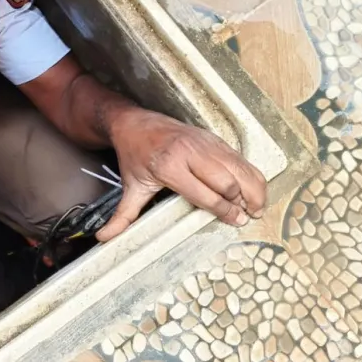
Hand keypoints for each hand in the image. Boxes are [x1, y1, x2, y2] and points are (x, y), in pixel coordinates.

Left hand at [96, 108, 265, 241]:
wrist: (134, 123)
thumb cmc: (134, 156)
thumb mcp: (130, 187)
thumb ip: (123, 216)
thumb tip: (104, 237)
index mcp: (169, 167)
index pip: (205, 194)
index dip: (225, 210)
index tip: (236, 221)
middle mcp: (190, 153)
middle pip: (227, 181)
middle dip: (241, 202)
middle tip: (246, 217)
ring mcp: (204, 143)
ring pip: (239, 167)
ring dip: (252, 188)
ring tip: (257, 207)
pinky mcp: (213, 138)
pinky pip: (240, 157)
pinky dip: (251, 174)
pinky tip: (254, 189)